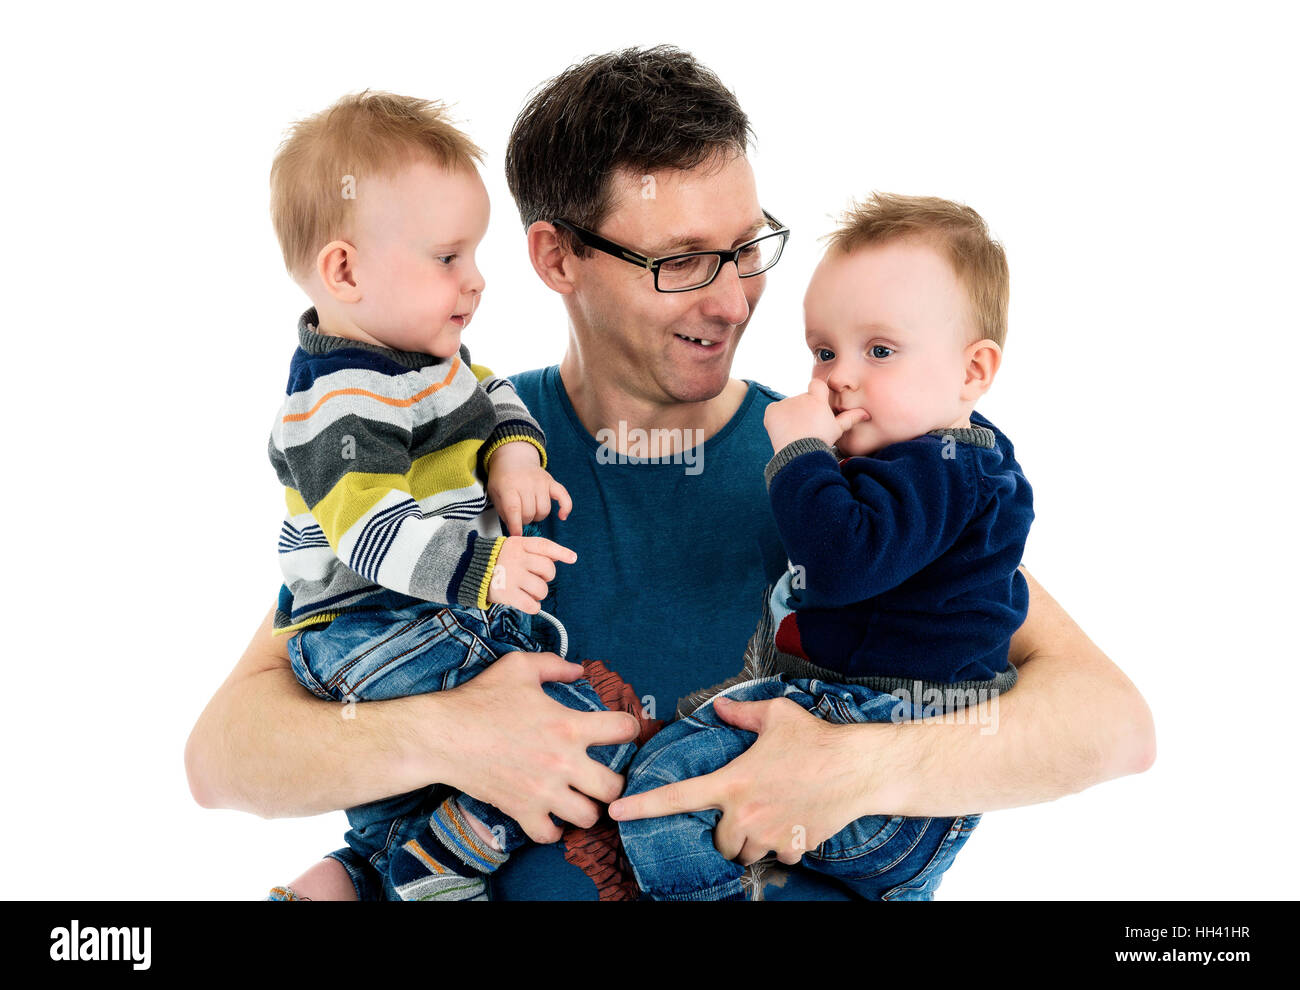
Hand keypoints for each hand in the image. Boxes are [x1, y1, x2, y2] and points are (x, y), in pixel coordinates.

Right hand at [438, 650, 640, 842]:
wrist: (443, 735)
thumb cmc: (480, 698)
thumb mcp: (519, 667)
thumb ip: (555, 665)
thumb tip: (579, 670)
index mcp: (568, 725)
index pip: (622, 730)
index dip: (629, 728)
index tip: (622, 730)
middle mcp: (563, 762)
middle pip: (614, 787)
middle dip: (616, 782)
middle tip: (605, 775)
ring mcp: (544, 791)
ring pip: (589, 816)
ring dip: (589, 808)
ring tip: (581, 798)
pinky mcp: (522, 811)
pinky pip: (551, 835)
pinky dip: (555, 829)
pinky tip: (553, 816)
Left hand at [487, 441, 572, 535]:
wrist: (514, 457)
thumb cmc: (503, 478)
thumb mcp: (494, 493)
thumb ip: (503, 511)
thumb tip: (515, 531)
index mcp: (509, 486)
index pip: (514, 510)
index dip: (516, 525)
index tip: (516, 535)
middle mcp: (526, 483)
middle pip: (530, 513)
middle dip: (524, 520)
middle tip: (519, 516)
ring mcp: (541, 482)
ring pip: (544, 510)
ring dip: (538, 516)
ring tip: (531, 511)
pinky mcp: (552, 482)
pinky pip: (564, 497)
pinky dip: (565, 508)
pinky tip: (562, 516)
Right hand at [487, 535, 575, 613]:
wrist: (469, 570)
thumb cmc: (496, 559)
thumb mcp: (513, 546)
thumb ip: (533, 550)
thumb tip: (559, 557)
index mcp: (519, 545)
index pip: (545, 546)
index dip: (561, 552)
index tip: (573, 558)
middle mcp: (517, 559)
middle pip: (548, 570)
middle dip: (547, 577)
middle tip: (536, 579)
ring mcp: (512, 577)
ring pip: (542, 589)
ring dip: (539, 594)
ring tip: (529, 592)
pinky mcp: (507, 594)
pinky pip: (532, 605)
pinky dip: (533, 606)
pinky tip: (527, 603)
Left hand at [608, 695, 867, 865]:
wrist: (859, 768)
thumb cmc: (816, 738)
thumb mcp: (775, 715)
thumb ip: (741, 714)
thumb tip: (722, 707)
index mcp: (732, 781)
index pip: (678, 797)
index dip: (643, 806)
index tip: (616, 812)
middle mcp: (745, 814)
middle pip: (719, 840)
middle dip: (728, 829)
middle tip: (746, 808)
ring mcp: (770, 834)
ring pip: (746, 851)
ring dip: (753, 839)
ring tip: (771, 813)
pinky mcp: (794, 847)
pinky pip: (779, 856)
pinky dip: (783, 844)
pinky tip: (795, 820)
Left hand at [763, 379, 867, 452]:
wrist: (800, 454)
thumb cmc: (820, 442)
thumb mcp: (837, 430)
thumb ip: (850, 418)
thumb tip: (865, 414)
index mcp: (817, 399)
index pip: (817, 385)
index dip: (817, 393)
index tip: (816, 405)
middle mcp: (801, 397)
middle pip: (802, 399)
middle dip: (804, 410)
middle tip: (807, 428)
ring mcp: (785, 403)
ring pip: (788, 406)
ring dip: (791, 416)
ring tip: (795, 433)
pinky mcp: (772, 410)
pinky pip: (774, 411)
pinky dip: (776, 419)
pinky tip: (784, 430)